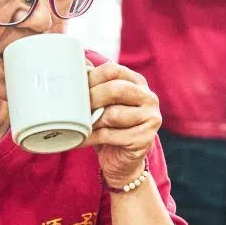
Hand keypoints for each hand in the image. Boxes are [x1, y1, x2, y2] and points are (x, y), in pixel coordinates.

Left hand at [85, 62, 161, 188]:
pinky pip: (110, 135)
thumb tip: (79, 63)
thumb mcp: (104, 103)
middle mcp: (148, 98)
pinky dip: (91, 138)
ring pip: (113, 114)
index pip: (114, 70)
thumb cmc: (110, 127)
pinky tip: (81, 139)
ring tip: (79, 126)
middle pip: (116, 90)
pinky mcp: (144, 139)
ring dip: (91, 121)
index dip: (92, 77)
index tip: (75, 87)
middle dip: (91, 98)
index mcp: (138, 82)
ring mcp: (150, 118)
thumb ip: (96, 84)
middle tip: (74, 108)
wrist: (123, 161)